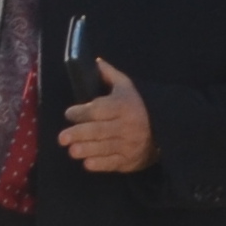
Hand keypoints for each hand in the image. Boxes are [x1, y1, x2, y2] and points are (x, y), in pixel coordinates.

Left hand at [58, 58, 153, 173]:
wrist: (163, 131)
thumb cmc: (138, 106)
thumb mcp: (126, 87)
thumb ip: (109, 75)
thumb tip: (95, 61)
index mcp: (124, 106)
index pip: (99, 110)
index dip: (82, 112)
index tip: (69, 114)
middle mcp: (126, 126)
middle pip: (99, 130)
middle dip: (78, 134)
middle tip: (62, 137)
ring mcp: (129, 145)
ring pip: (104, 148)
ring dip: (86, 150)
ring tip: (72, 151)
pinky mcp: (129, 161)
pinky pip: (112, 163)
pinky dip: (100, 164)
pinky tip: (87, 163)